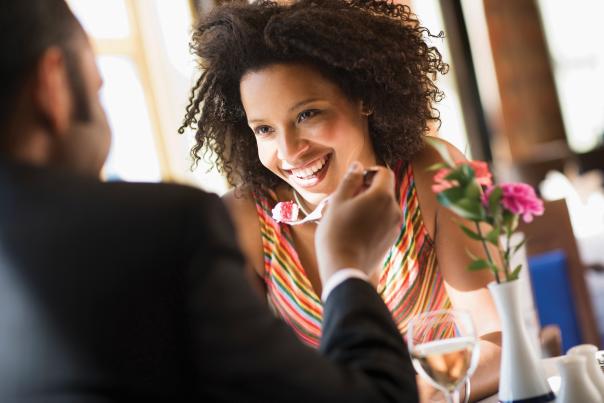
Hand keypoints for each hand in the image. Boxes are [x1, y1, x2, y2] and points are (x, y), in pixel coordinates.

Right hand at [315, 162, 401, 283]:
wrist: (343, 268)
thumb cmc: (336, 233)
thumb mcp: (338, 202)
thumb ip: (350, 180)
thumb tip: (358, 166)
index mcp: (382, 196)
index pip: (384, 173)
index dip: (370, 172)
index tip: (355, 181)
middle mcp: (394, 209)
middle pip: (385, 190)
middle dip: (368, 190)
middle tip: (347, 200)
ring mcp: (395, 226)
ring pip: (384, 206)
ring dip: (370, 205)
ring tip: (349, 216)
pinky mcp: (392, 239)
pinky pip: (385, 221)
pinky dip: (374, 219)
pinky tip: (356, 230)